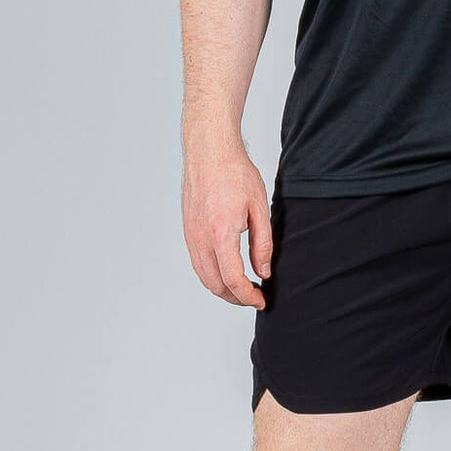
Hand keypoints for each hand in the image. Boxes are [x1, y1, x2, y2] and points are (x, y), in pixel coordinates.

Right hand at [183, 143, 272, 307]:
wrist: (209, 151)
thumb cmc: (235, 173)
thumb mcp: (259, 208)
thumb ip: (262, 244)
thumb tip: (263, 271)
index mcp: (220, 234)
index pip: (233, 279)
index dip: (248, 296)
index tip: (261, 300)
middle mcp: (200, 238)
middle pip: (214, 284)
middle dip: (235, 298)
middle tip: (254, 297)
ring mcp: (190, 235)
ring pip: (203, 276)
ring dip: (222, 288)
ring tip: (242, 288)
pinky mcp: (187, 230)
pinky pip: (197, 262)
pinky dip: (211, 274)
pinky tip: (227, 270)